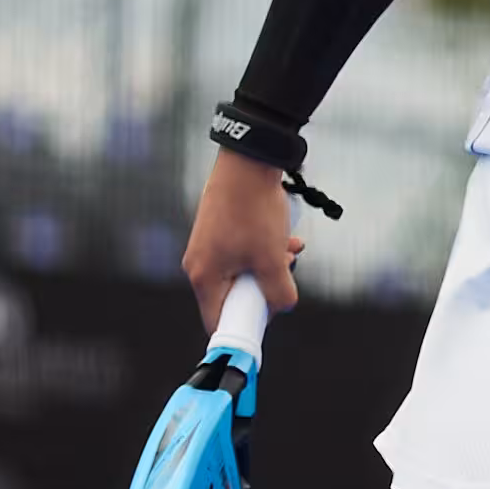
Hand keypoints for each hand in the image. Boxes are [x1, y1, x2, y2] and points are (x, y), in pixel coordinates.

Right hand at [182, 149, 302, 335]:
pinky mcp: (220, 230)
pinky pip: (243, 252)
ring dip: (271, 267)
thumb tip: (282, 307)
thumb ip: (279, 292)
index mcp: (204, 277)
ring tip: (290, 251)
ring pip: (244, 271)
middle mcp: (200, 263)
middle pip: (234, 296)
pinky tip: (288, 238)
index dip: (243, 327)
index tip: (267, 322)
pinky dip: (266, 249)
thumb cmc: (254, 211)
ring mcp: (208, 245)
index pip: (218, 321)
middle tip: (284, 277)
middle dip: (265, 289)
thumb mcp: (272, 259)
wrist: (248, 161)